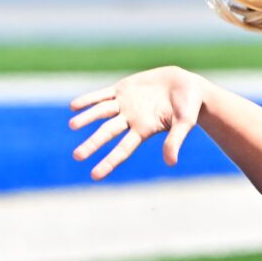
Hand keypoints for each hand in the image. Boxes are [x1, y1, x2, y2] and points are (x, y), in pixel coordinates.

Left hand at [69, 67, 205, 180]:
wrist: (187, 85)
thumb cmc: (189, 107)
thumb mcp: (184, 123)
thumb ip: (175, 140)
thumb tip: (171, 163)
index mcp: (144, 130)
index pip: (123, 149)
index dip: (109, 162)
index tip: (95, 175)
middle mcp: (131, 119)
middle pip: (107, 133)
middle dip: (93, 144)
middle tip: (77, 156)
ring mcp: (125, 104)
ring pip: (101, 112)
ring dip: (87, 118)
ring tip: (72, 125)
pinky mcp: (124, 88)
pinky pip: (102, 95)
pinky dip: (89, 99)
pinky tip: (74, 106)